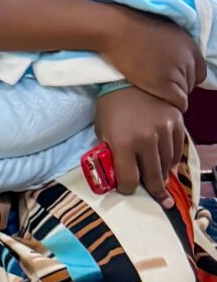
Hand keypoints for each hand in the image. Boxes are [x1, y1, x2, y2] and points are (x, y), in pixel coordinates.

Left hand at [92, 86, 185, 202]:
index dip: (127, 189)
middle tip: (162, 202)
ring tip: (163, 185)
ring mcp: (163, 130)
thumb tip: (119, 176)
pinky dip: (173, 160)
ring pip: (167, 165)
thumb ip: (112, 156)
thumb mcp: (103, 133)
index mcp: (123, 143)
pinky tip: (168, 165)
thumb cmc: (110, 108)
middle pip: (152, 176)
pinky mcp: (176, 122)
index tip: (127, 189)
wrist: (125, 79)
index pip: (129, 180)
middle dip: (155, 192)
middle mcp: (145, 139)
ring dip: (164, 176)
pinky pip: (178, 149)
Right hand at [99, 10, 199, 110]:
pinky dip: (171, 104)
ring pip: (184, 94)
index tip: (172, 79)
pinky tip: (158, 99)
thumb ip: (177, 50)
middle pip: (191, 84)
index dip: (186, 78)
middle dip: (178, 86)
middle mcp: (188, 60)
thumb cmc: (134, 32)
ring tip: (154, 91)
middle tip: (159, 84)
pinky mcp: (164, 85)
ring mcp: (177, 72)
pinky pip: (178, 102)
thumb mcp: (165, 35)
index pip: (199, 73)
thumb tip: (178, 63)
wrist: (117, 32)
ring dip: (172, 95)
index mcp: (190, 47)